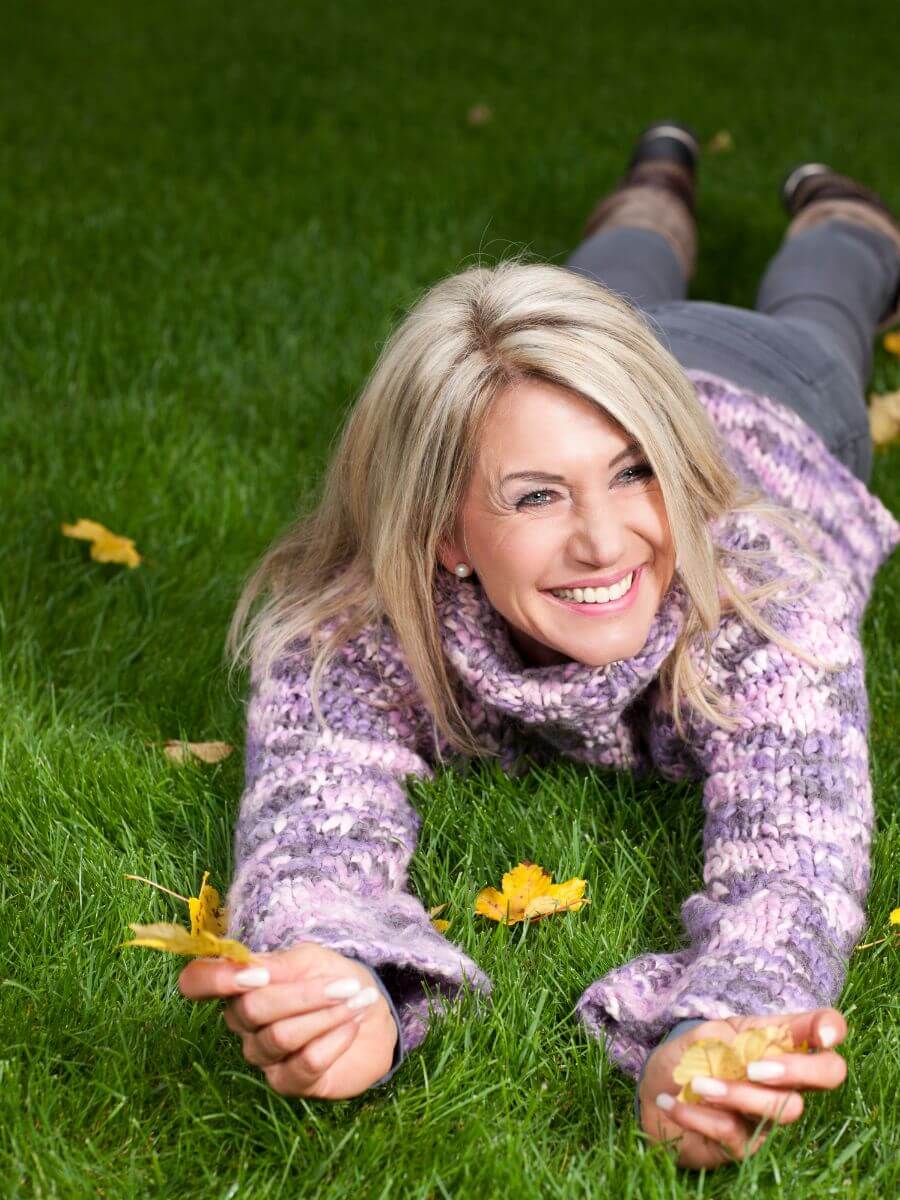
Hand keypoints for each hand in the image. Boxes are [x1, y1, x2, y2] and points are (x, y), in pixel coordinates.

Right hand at [178, 942, 398, 1099]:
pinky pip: (306, 1062)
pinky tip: (353, 1025)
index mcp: (240, 984)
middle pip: (251, 1009)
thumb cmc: (335, 980)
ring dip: (328, 1015)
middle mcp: (242, 1023)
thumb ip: (279, 964)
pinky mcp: (287, 1083)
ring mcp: (262, 1056)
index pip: (197, 982)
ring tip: (358, 1001)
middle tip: (347, 985)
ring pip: (281, 1036)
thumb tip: (250, 969)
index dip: (216, 979)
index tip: (258, 975)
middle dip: (305, 995)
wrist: (371, 1014)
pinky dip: (337, 1038)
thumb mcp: (311, 960)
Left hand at [638, 1008, 847, 1168]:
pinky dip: (697, 1113)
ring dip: (735, 1093)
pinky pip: (735, 1130)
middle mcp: (783, 1076)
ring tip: (696, 1085)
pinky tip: (671, 1102)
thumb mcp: (703, 1035)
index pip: (821, 1028)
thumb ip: (729, 1040)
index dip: (831, 1028)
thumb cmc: (686, 1057)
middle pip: (828, 1073)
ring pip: (785, 1107)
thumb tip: (751, 1056)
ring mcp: (770, 1111)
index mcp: (774, 1039)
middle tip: (753, 1068)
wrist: (654, 1092)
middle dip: (798, 1069)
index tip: (822, 1036)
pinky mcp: (746, 1143)